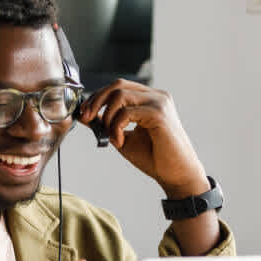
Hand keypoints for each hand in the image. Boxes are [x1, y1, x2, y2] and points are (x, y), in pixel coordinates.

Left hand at [78, 79, 208, 197]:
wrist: (177, 175)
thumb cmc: (154, 158)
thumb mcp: (122, 137)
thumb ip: (107, 124)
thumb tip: (85, 115)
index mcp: (149, 99)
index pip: (118, 87)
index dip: (97, 97)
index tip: (84, 113)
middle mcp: (156, 96)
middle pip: (117, 85)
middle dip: (96, 100)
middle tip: (86, 118)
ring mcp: (159, 102)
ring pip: (119, 95)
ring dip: (106, 116)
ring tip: (110, 135)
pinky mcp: (159, 114)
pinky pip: (126, 112)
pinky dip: (116, 127)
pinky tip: (120, 141)